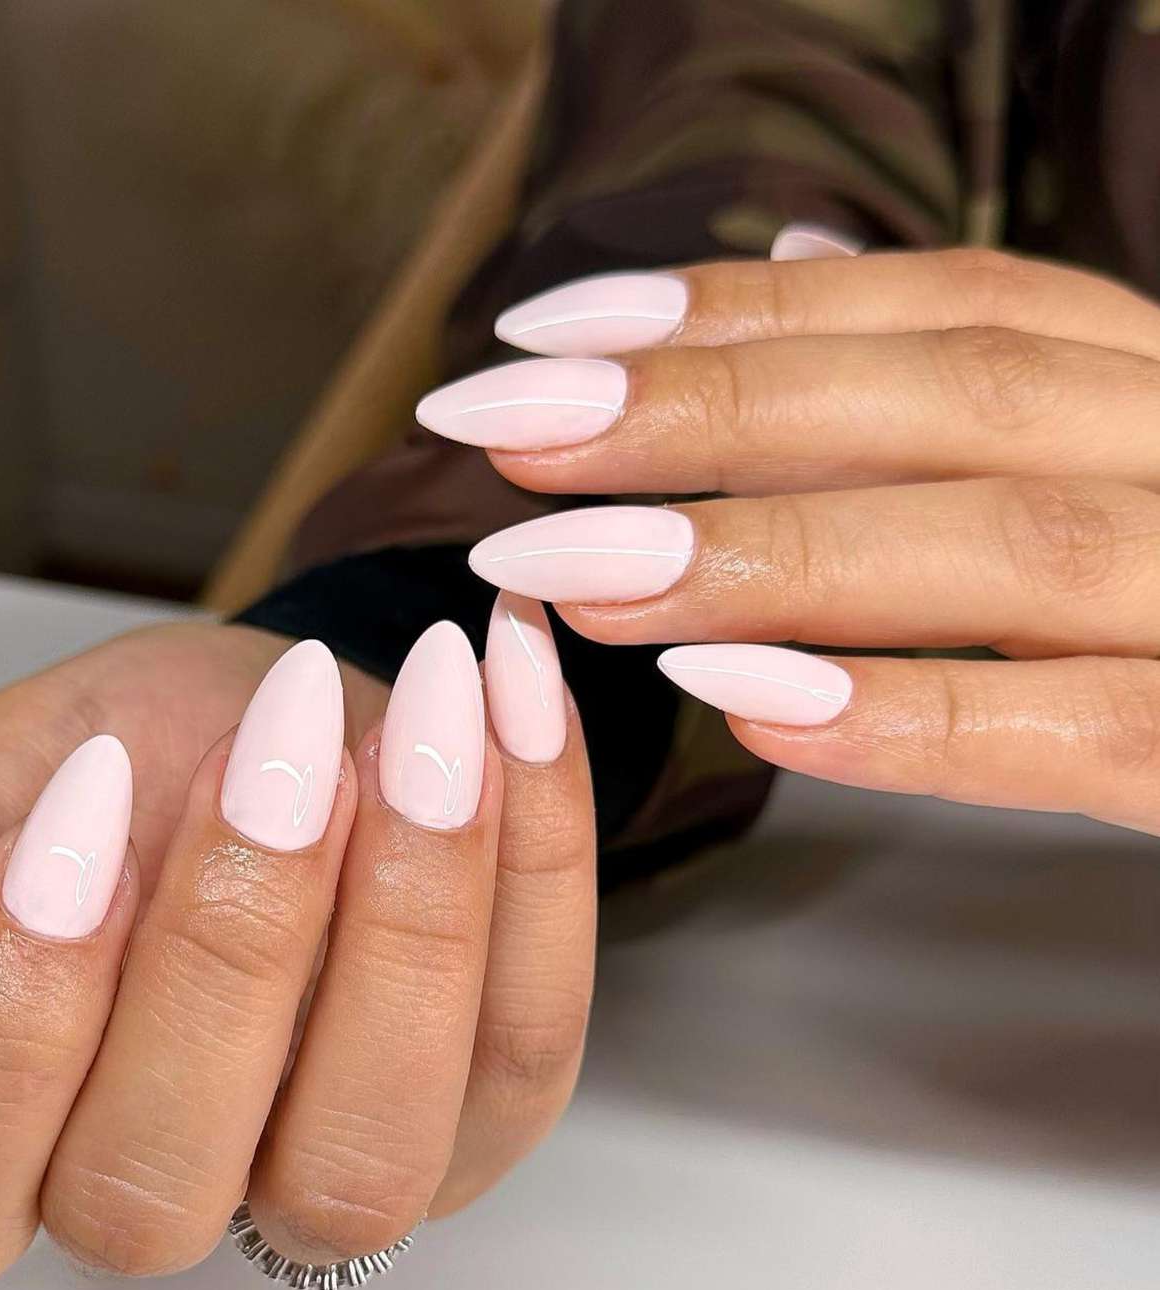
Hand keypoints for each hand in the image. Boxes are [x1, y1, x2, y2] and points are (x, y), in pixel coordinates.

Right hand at [0, 614, 595, 1286]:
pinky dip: (538, 846)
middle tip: (264, 743)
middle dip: (216, 945)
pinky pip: (533, 1019)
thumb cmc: (127, 768)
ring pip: (371, 1136)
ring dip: (402, 913)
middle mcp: (180, 1191)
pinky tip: (504, 698)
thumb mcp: (0, 779)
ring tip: (410, 723)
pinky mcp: (494, 1109)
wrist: (279, 722)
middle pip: (161, 1179)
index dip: (4, 1010)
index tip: (69, 809)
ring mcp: (344, 1169)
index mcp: (7, 1144)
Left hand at [418, 247, 1159, 834]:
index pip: (931, 302)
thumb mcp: (1094, 442)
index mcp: (1148, 375)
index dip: (728, 312)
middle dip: (708, 414)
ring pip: (1011, 545)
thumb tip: (808, 249)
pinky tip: (747, 708)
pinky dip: (914, 716)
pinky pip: (1086, 728)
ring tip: (579, 574)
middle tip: (506, 440)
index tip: (541, 339)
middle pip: (948, 397)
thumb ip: (962, 363)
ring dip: (775, 557)